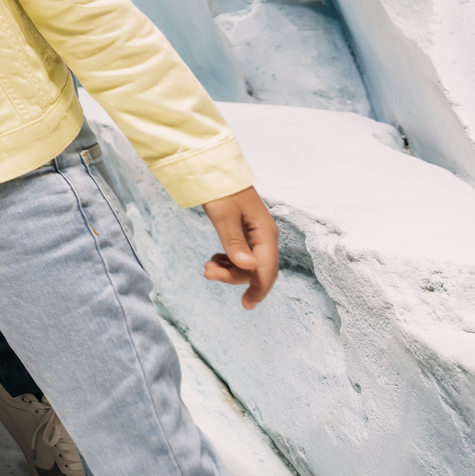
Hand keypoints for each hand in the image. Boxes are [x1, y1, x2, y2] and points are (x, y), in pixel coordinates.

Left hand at [200, 186, 279, 308]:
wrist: (214, 169)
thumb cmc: (221, 189)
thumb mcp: (224, 216)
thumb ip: (235, 242)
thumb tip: (248, 267)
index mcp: (265, 232)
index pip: (267, 269)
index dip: (258, 289)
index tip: (246, 305)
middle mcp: (265, 236)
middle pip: (256, 269)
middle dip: (234, 276)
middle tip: (207, 273)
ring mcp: (256, 235)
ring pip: (247, 264)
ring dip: (229, 270)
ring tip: (208, 267)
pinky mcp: (245, 233)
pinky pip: (240, 256)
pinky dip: (228, 261)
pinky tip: (214, 260)